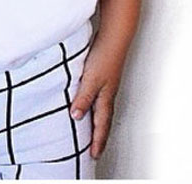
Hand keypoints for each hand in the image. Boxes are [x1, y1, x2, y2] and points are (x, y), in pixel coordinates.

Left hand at [68, 39, 126, 159]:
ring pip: (102, 109)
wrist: (114, 36)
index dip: (97, 141)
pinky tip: (88, 102)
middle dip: (99, 136)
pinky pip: (99, 97)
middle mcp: (107, 93)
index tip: (94, 155)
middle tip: (95, 149)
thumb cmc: (105, 56)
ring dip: (97, 122)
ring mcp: (106, 84)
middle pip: (104, 120)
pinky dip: (94, 106)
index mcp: (106, 98)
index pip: (101, 125)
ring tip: (91, 131)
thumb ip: (83, 98)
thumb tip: (76, 116)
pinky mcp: (103, 75)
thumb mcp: (90, 79)